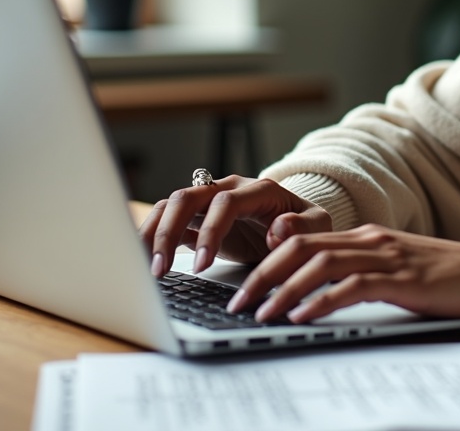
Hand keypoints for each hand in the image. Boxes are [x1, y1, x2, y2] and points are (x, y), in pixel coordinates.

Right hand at [138, 175, 331, 278]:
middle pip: (188, 197)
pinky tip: (142, 260)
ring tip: (147, 268)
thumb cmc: (304, 226)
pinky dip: (152, 237)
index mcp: (257, 190)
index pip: (226, 203)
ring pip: (171, 205)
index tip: (204, 265)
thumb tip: (279, 229)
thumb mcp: (317, 227)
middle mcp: (227, 189)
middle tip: (160, 268)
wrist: (293, 226)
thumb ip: (302, 226)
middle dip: (169, 232)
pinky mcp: (196, 220)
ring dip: (154, 233)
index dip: (211, 231)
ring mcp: (208, 202)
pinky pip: (167, 221)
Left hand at [227, 224, 459, 323]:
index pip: (301, 241)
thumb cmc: (450, 277)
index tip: (243, 288)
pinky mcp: (402, 278)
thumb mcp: (397, 270)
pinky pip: (352, 287)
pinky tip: (303, 317)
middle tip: (236, 303)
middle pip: (299, 248)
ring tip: (260, 313)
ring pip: (318, 265)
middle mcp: (370, 240)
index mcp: (365, 237)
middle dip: (262, 275)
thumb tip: (320, 296)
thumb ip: (362, 275)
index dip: (266, 263)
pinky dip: (321, 301)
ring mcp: (386, 256)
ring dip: (283, 290)